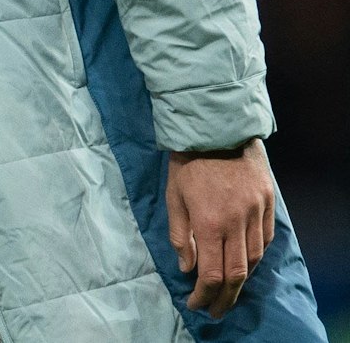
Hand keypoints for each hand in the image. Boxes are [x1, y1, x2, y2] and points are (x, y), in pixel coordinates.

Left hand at [168, 139, 274, 318]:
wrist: (217, 129)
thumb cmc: (187, 163)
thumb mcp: (173, 197)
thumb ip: (181, 235)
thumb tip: (188, 268)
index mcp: (209, 223)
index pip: (211, 273)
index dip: (204, 294)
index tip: (196, 304)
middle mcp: (236, 222)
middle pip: (236, 273)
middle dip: (225, 297)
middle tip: (216, 311)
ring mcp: (256, 212)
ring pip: (254, 258)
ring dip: (241, 278)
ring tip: (228, 290)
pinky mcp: (268, 202)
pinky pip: (265, 238)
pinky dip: (255, 255)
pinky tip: (245, 262)